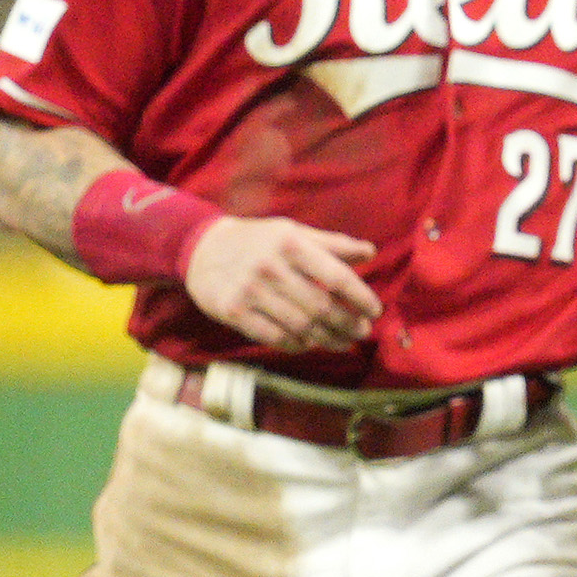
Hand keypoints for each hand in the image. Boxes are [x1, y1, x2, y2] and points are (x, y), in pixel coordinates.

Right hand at [187, 212, 384, 350]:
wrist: (202, 248)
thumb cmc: (258, 240)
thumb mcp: (293, 232)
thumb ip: (332, 244)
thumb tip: (370, 253)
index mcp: (291, 244)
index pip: (336, 277)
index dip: (360, 297)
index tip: (375, 311)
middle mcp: (271, 268)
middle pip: (321, 307)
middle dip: (348, 324)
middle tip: (362, 332)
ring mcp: (250, 292)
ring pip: (300, 326)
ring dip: (327, 339)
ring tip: (344, 342)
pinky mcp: (234, 313)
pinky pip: (274, 337)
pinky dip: (297, 344)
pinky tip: (311, 344)